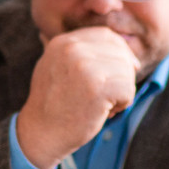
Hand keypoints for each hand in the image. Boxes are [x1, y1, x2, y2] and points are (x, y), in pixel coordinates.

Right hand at [17, 27, 141, 168]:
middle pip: (120, 52)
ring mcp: (85, 66)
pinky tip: (106, 112)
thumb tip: (122, 47)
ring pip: (127, 71)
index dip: (122, 51)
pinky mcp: (98, 87)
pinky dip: (123, 103)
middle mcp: (73, 49)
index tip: (128, 67)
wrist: (40, 133)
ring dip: (123, 91)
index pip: (106, 35)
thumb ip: (80, 54)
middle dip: (124, 74)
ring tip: (104, 105)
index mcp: (63, 42)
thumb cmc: (54, 105)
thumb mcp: (58, 67)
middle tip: (112, 95)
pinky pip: (128, 89)